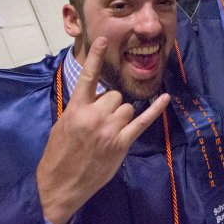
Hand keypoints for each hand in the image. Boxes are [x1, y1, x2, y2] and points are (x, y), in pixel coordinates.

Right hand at [36, 37, 169, 223]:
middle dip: (111, 105)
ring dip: (122, 116)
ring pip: (127, 108)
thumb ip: (82, 108)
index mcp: (76, 109)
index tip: (102, 39)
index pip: (87, 77)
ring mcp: (109, 130)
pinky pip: (142, 121)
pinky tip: (164, 99)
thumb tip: (100, 98)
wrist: (59, 184)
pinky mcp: (121, 143)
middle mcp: (94, 116)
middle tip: (100, 123)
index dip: (95, 57)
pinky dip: (155, 110)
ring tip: (108, 132)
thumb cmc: (58, 154)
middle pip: (115, 96)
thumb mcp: (63, 125)